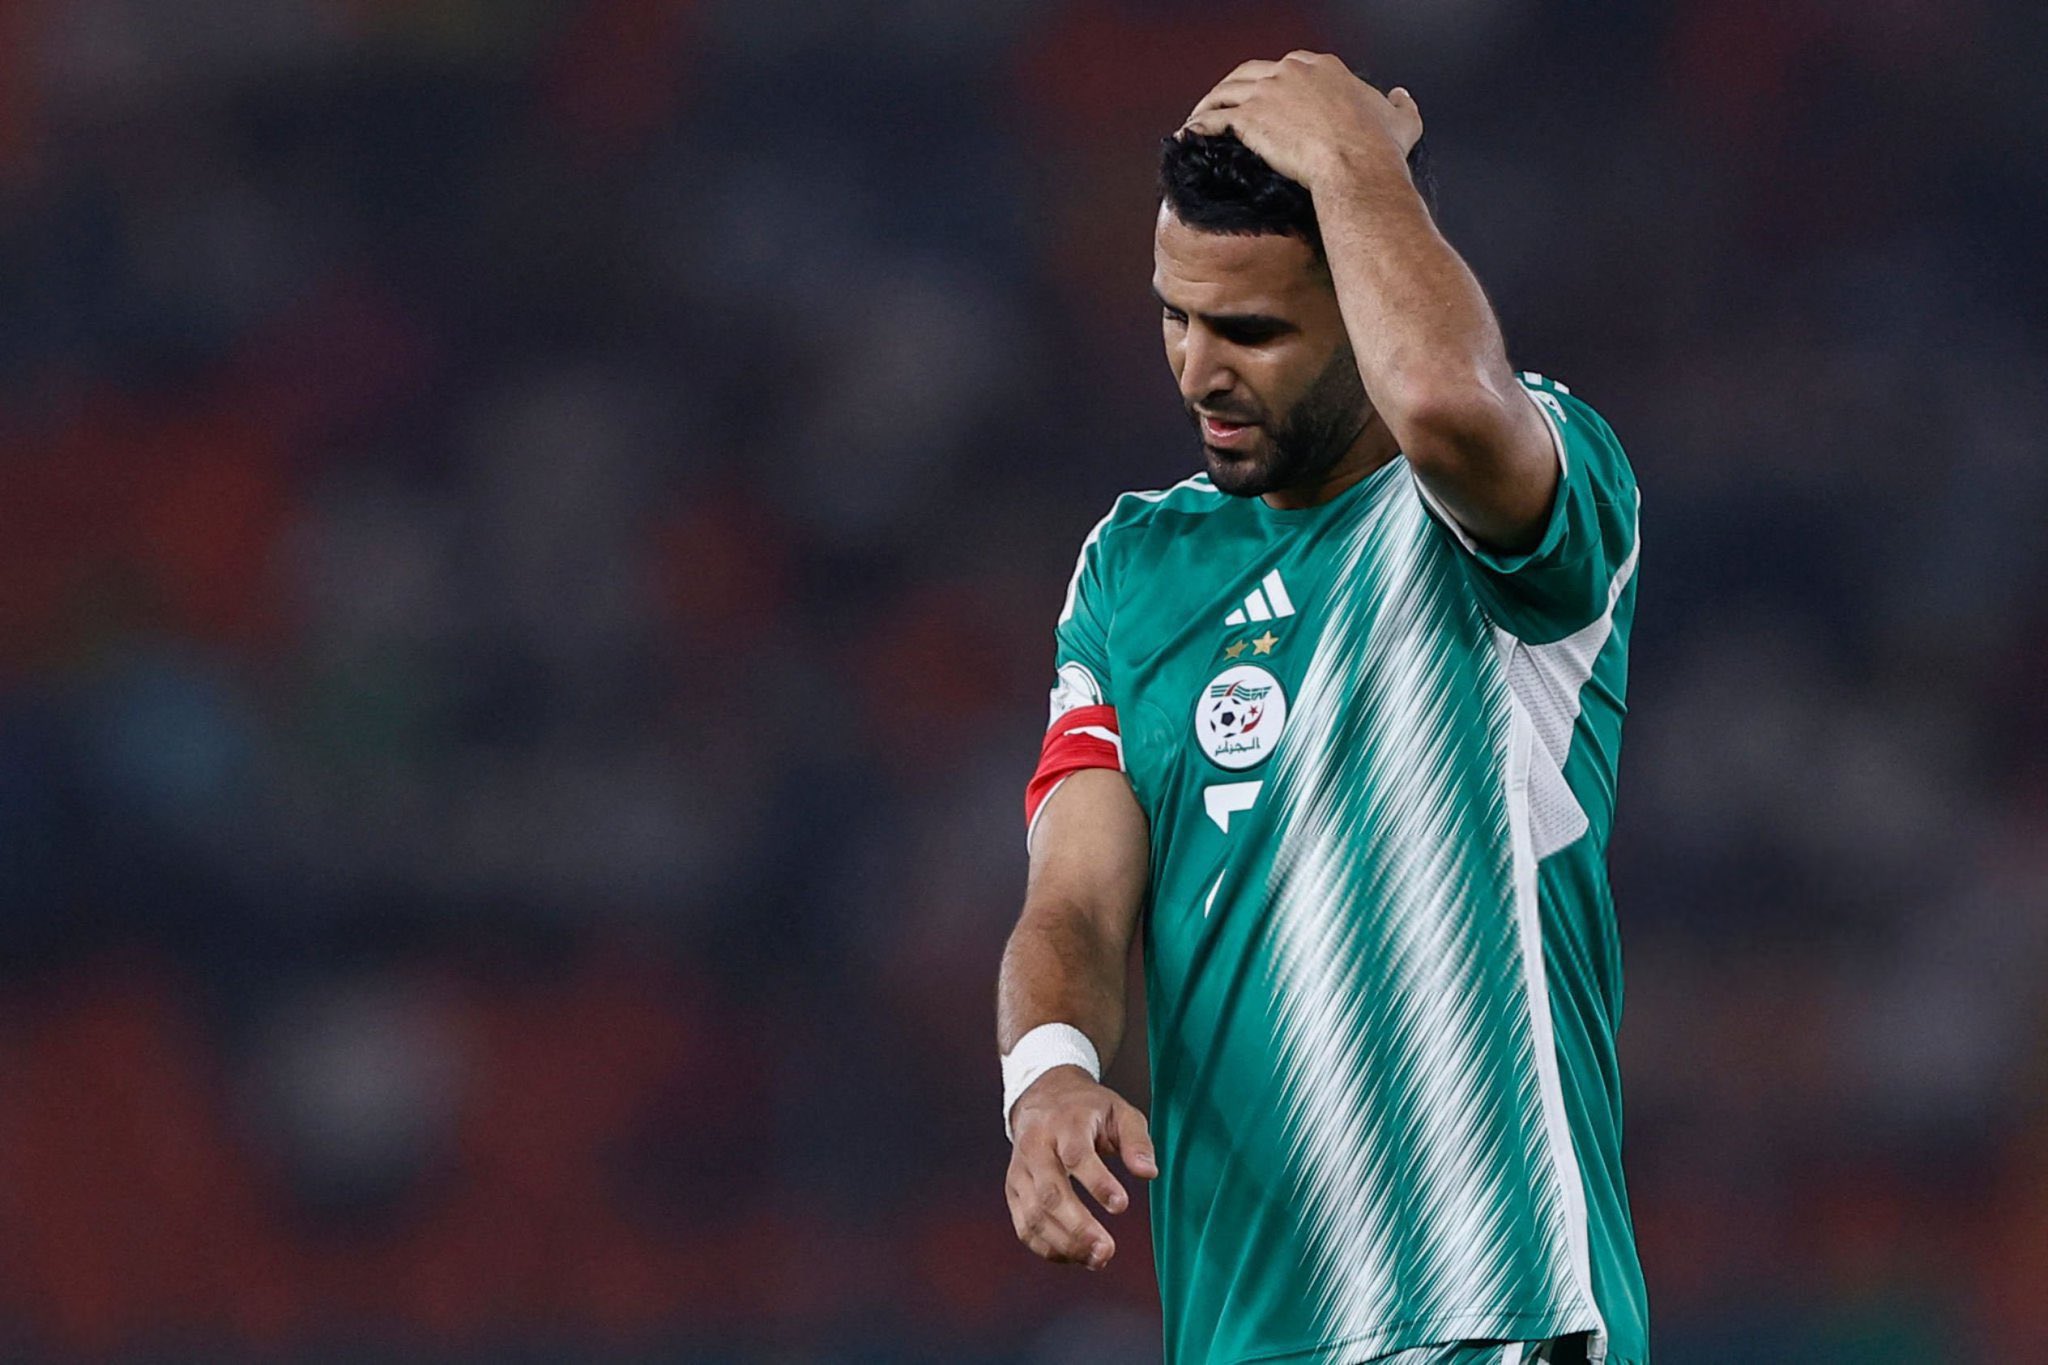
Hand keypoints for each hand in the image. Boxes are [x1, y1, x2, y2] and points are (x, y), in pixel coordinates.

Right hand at [1004, 1066, 1156, 1270]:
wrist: (1042, 1097)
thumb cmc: (1088, 1109)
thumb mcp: (1120, 1112)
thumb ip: (1137, 1141)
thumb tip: (1149, 1173)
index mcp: (1064, 1124)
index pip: (1076, 1155)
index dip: (1097, 1182)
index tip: (1122, 1206)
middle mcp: (1036, 1147)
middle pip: (1051, 1192)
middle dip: (1078, 1226)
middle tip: (1107, 1251)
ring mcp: (1020, 1171)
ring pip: (1034, 1215)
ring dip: (1065, 1244)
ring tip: (1098, 1260)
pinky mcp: (1014, 1191)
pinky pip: (1024, 1227)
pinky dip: (1048, 1248)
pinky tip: (1075, 1257)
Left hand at [1180, 52, 1421, 191]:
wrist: (1357, 167)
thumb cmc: (1379, 149)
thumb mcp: (1401, 120)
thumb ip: (1400, 104)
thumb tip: (1400, 95)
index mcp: (1323, 67)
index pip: (1288, 66)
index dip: (1273, 81)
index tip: (1265, 98)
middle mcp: (1291, 71)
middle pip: (1250, 72)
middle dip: (1235, 88)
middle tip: (1225, 107)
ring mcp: (1267, 92)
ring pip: (1226, 91)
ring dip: (1209, 104)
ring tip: (1198, 120)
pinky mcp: (1249, 118)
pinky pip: (1212, 118)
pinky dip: (1197, 125)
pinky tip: (1188, 136)